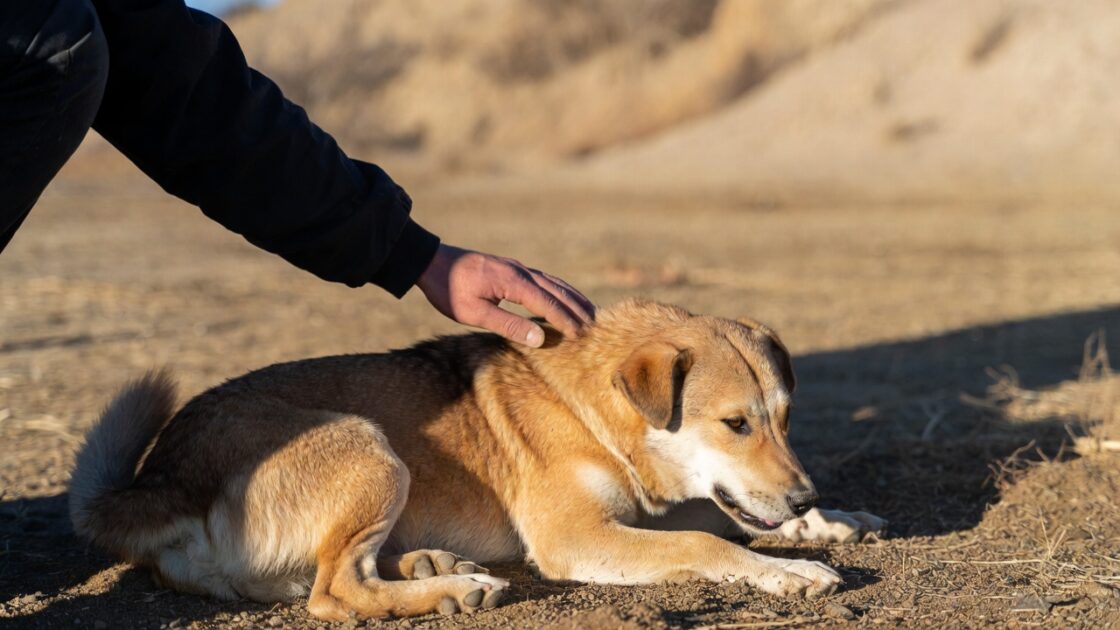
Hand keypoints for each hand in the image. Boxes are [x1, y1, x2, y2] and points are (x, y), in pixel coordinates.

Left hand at [416, 244, 594, 346]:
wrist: (431, 261)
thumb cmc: (449, 289)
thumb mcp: (474, 312)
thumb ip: (507, 324)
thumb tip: (539, 339)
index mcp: (513, 282)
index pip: (547, 304)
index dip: (566, 320)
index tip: (581, 335)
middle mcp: (521, 271)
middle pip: (557, 291)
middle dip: (577, 308)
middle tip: (596, 326)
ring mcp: (517, 268)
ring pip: (553, 282)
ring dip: (573, 297)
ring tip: (590, 310)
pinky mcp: (512, 269)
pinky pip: (543, 279)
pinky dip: (559, 289)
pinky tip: (563, 297)